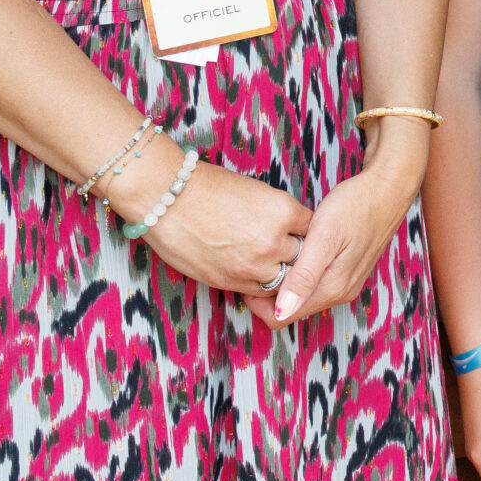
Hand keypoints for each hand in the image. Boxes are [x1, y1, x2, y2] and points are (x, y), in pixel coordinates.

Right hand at [113, 137, 310, 301]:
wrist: (167, 200)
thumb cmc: (208, 188)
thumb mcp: (257, 192)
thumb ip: (279, 214)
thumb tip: (292, 230)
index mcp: (284, 211)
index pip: (312, 228)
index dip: (304, 230)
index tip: (298, 231)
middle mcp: (274, 241)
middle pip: (302, 256)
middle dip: (294, 252)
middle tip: (284, 248)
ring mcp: (253, 266)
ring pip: (283, 278)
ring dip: (278, 271)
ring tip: (265, 260)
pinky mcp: (231, 282)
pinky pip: (259, 291)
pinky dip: (258, 283)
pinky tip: (250, 270)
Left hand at [269, 145, 427, 326]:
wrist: (389, 188)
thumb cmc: (356, 205)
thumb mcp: (325, 236)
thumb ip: (304, 276)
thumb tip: (282, 311)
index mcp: (332, 288)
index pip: (281, 317)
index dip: (259, 302)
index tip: (250, 273)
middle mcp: (340, 293)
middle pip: (291, 309)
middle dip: (270, 292)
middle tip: (260, 259)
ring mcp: (346, 284)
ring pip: (302, 297)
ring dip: (285, 283)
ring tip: (278, 253)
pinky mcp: (348, 272)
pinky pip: (315, 285)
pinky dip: (299, 274)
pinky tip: (297, 251)